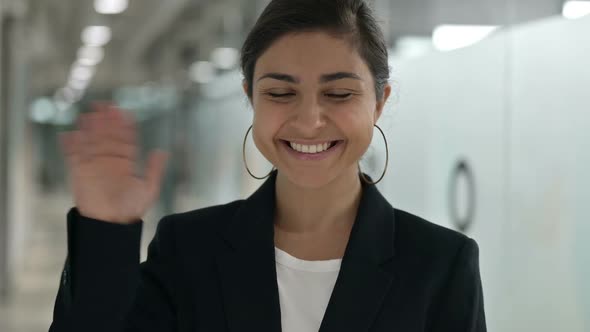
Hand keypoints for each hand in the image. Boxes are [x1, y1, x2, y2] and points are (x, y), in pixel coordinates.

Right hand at [59, 102, 167, 223]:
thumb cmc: (130, 210)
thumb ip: (154, 169)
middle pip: (107, 136)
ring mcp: (94, 166)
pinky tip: (70, 133)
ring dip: (90, 128)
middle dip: (106, 121)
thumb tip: (162, 152)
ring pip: (91, 142)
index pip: (124, 139)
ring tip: (90, 114)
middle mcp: (109, 162)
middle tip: (105, 105)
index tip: (123, 111)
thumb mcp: (149, 189)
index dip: (123, 125)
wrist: (111, 224)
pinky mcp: (80, 173)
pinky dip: (71, 145)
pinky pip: (74, 156)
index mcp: (125, 163)